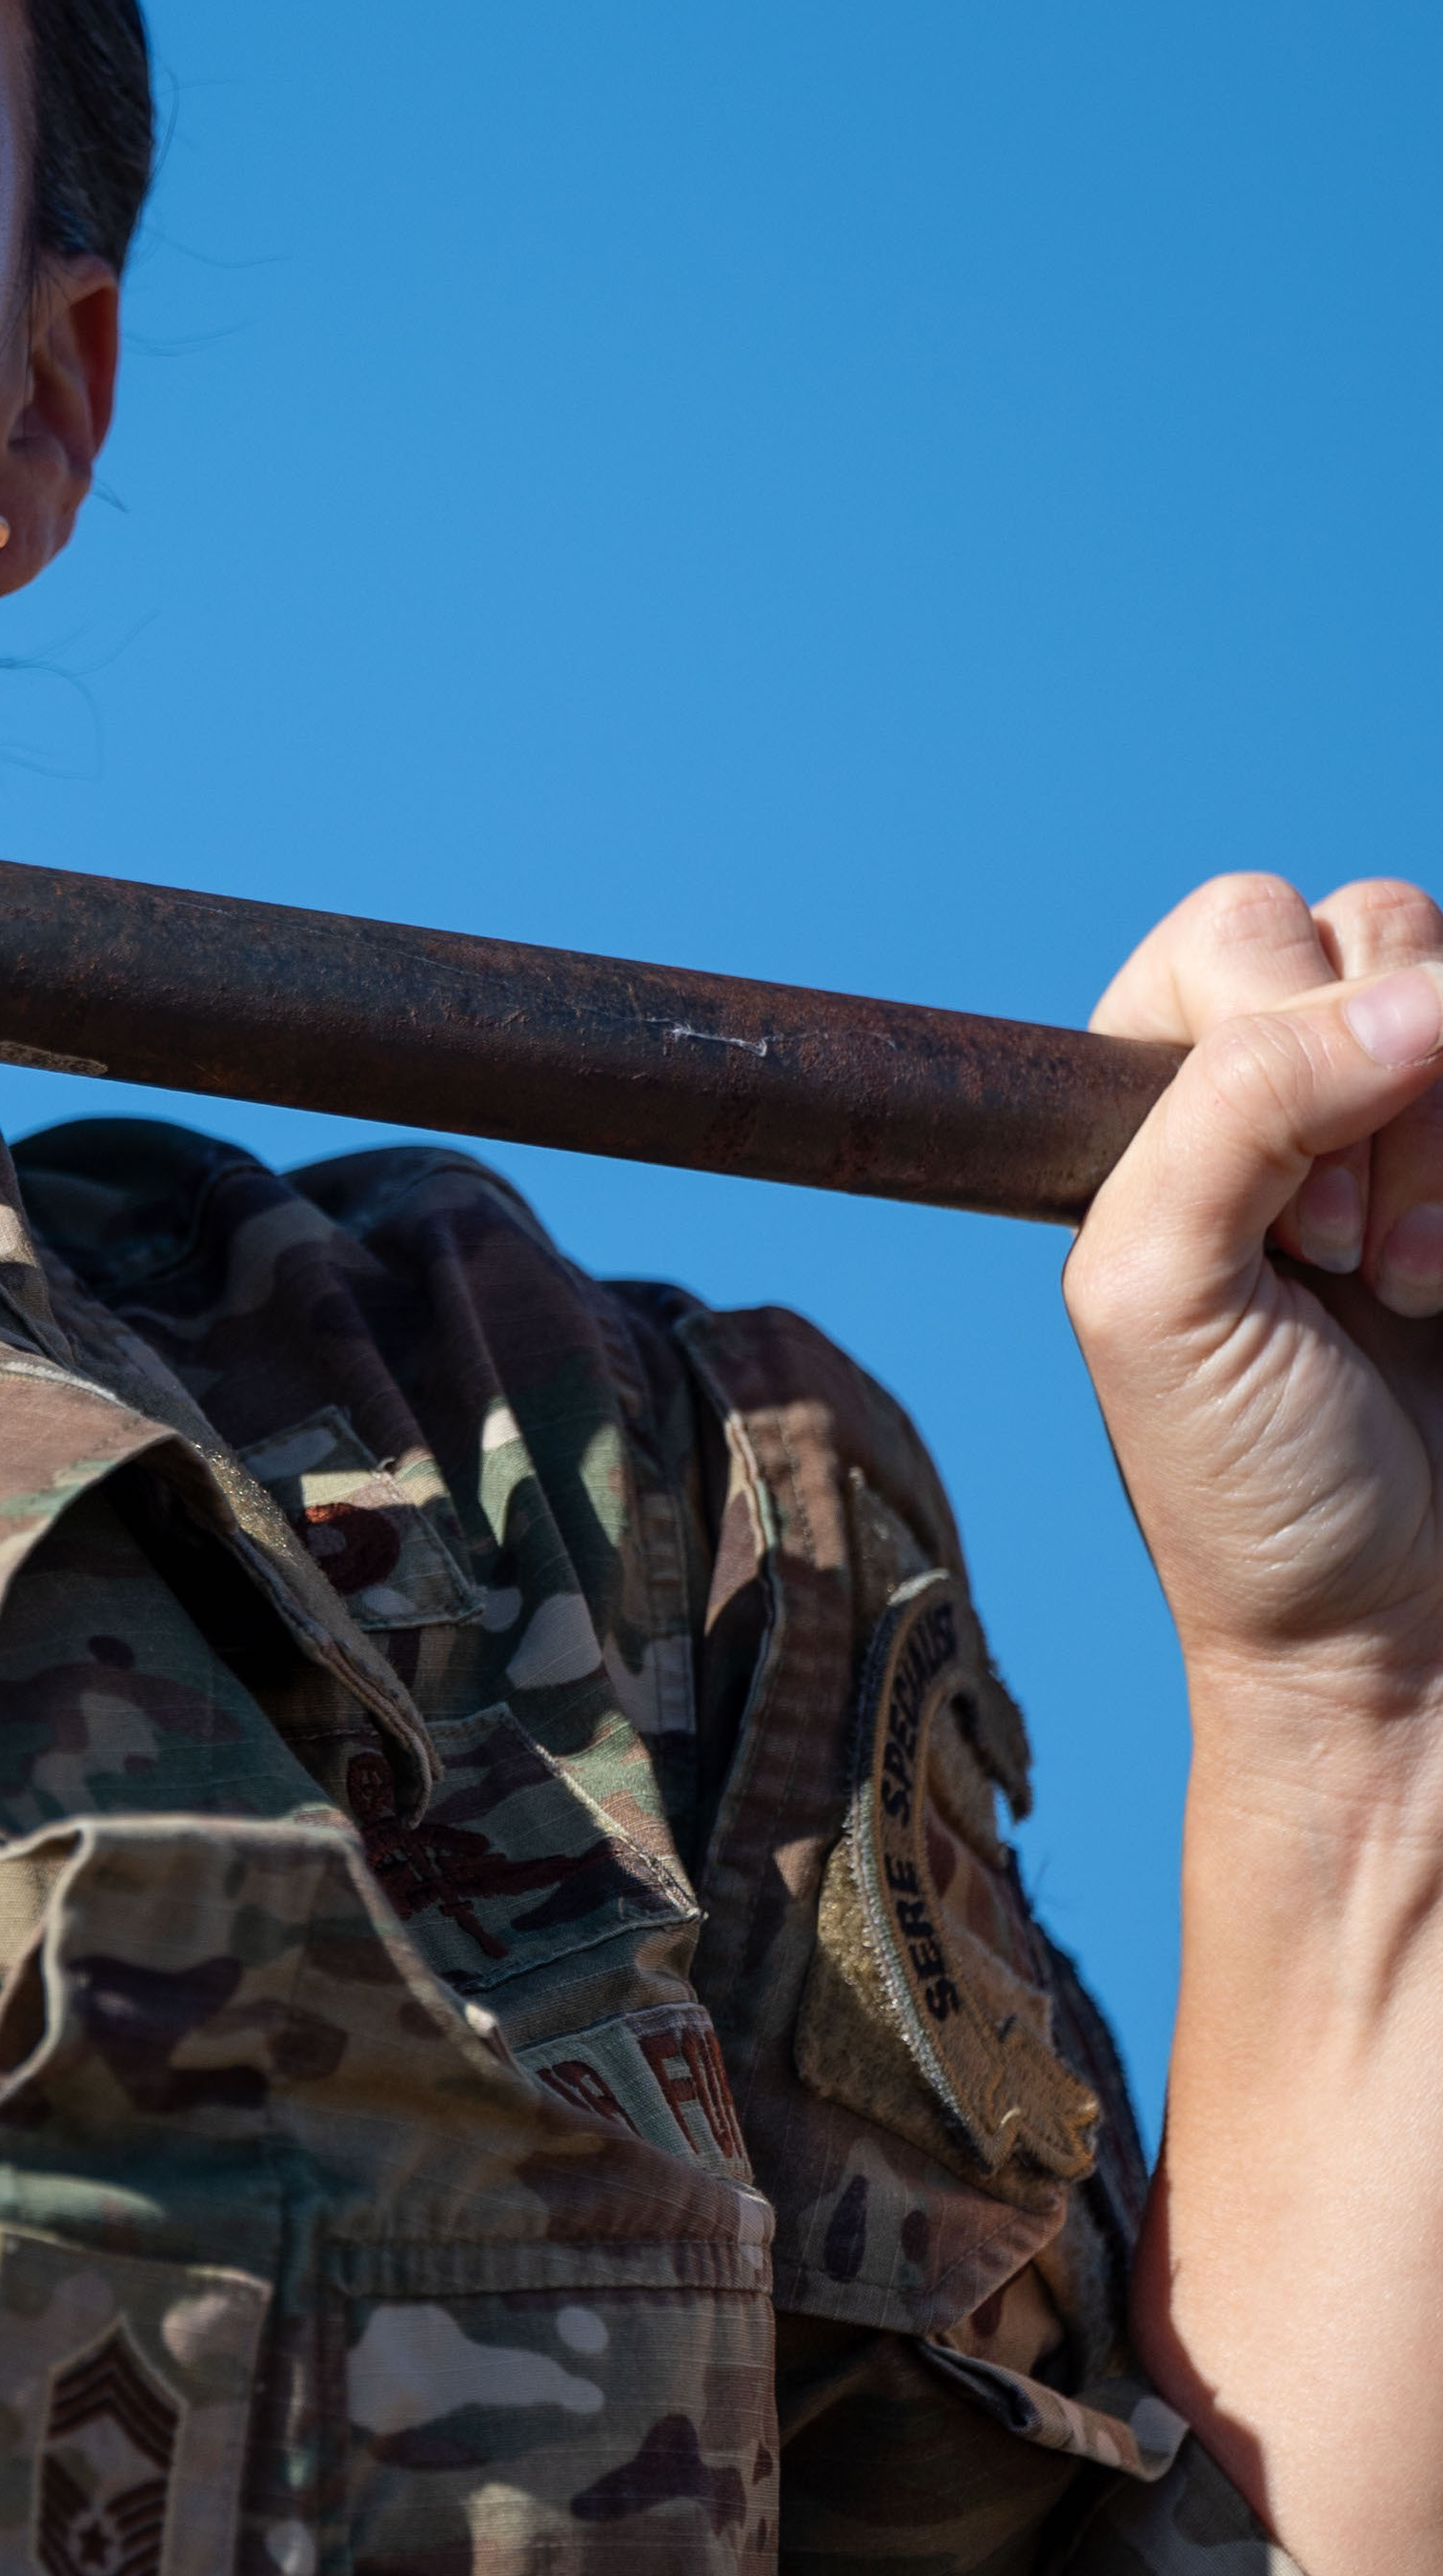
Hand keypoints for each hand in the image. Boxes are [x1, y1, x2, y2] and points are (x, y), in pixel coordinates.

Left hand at [1068, 872, 1442, 1715]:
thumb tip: (1416, 992)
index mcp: (1178, 1092)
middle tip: (1346, 1263)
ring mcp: (1430, 1131)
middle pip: (1378, 932)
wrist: (1401, 1647)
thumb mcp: (1159, 1288)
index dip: (1272, 1035)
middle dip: (1376, 1098)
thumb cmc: (1248, 1485)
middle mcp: (1308, 1087)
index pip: (1243, 927)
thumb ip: (1237, 1103)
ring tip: (1412, 1286)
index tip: (1282, 1214)